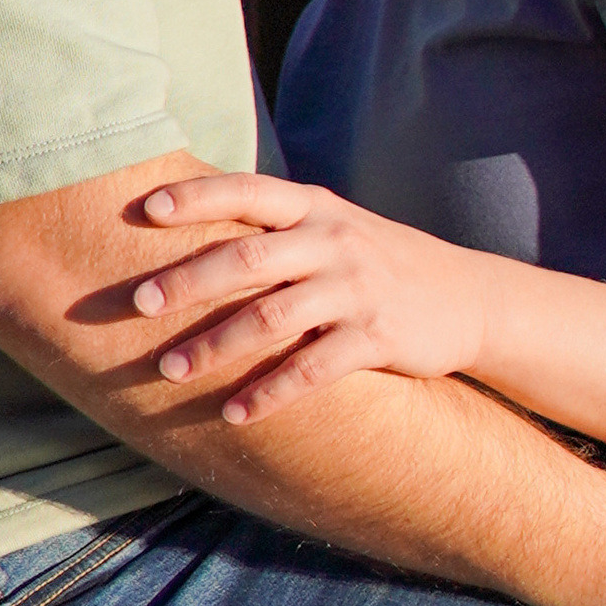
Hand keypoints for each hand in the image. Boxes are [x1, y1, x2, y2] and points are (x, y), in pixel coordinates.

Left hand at [131, 175, 490, 425]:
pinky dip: (270, 393)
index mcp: (315, 208)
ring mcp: (356, 289)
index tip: (144, 209)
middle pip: (248, 257)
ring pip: (272, 317)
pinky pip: (313, 369)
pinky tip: (235, 414)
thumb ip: (275, 228)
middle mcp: (333, 241)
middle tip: (138, 304)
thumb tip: (188, 222)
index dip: (196, 197)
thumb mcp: (333, 228)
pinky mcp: (377, 338)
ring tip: (170, 371)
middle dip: (188, 281)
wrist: (467, 297)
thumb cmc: (376, 262)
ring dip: (215, 347)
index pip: (248, 191)